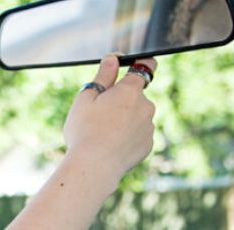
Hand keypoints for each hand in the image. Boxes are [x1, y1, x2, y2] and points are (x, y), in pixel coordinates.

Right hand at [63, 54, 157, 180]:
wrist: (94, 166)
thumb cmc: (85, 130)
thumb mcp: (86, 99)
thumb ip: (103, 76)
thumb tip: (113, 59)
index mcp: (130, 90)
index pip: (146, 66)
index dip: (141, 63)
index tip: (135, 64)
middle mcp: (146, 105)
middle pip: (136, 96)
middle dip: (123, 100)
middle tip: (99, 114)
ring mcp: (149, 126)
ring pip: (137, 116)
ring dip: (125, 120)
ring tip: (102, 134)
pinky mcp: (148, 144)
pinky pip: (138, 135)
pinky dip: (127, 137)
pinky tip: (110, 145)